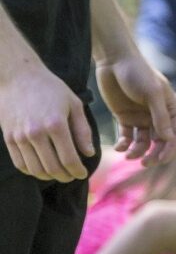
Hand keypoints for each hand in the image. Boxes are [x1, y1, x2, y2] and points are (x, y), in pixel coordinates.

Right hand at [0, 60, 91, 181]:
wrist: (18, 76)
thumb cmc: (51, 88)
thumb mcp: (74, 104)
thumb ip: (83, 130)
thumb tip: (89, 153)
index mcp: (56, 125)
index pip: (69, 159)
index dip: (77, 171)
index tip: (82, 174)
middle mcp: (36, 133)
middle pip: (52, 168)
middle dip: (65, 176)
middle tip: (72, 176)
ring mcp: (20, 136)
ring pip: (35, 169)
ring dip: (49, 177)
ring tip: (58, 174)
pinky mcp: (9, 137)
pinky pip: (20, 163)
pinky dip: (31, 171)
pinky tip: (41, 169)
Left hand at [95, 53, 175, 162]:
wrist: (114, 60)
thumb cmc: (138, 72)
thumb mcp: (152, 93)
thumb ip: (160, 116)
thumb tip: (168, 139)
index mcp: (171, 109)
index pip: (175, 134)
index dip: (170, 149)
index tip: (160, 160)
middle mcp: (158, 116)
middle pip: (160, 141)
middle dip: (153, 154)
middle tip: (144, 164)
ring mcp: (141, 117)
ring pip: (143, 142)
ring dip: (137, 151)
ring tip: (127, 155)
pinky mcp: (125, 117)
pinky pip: (127, 136)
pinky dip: (124, 144)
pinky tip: (119, 147)